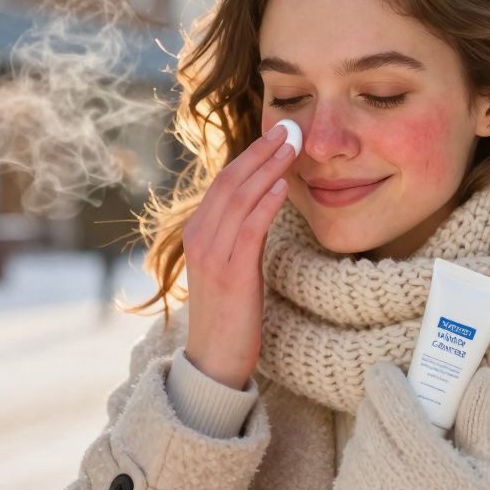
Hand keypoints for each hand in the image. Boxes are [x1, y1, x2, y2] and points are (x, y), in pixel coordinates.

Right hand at [182, 122, 296, 389]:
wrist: (215, 360)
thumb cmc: (228, 315)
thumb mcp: (229, 266)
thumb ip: (239, 235)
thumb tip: (264, 203)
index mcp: (197, 233)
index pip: (223, 183)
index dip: (250, 155)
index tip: (276, 134)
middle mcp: (199, 238)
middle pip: (229, 182)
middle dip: (260, 152)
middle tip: (289, 129)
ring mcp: (212, 255)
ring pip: (239, 198)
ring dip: (268, 168)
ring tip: (292, 147)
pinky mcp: (230, 273)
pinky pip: (249, 229)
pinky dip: (267, 203)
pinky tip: (285, 185)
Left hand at [334, 362, 489, 489]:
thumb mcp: (485, 470)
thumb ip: (476, 417)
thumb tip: (483, 374)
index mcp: (425, 457)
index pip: (387, 394)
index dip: (388, 376)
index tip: (397, 374)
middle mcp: (388, 472)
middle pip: (368, 411)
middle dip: (384, 405)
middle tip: (406, 414)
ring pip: (357, 437)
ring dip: (375, 434)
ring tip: (403, 454)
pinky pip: (348, 465)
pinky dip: (365, 464)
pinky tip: (391, 479)